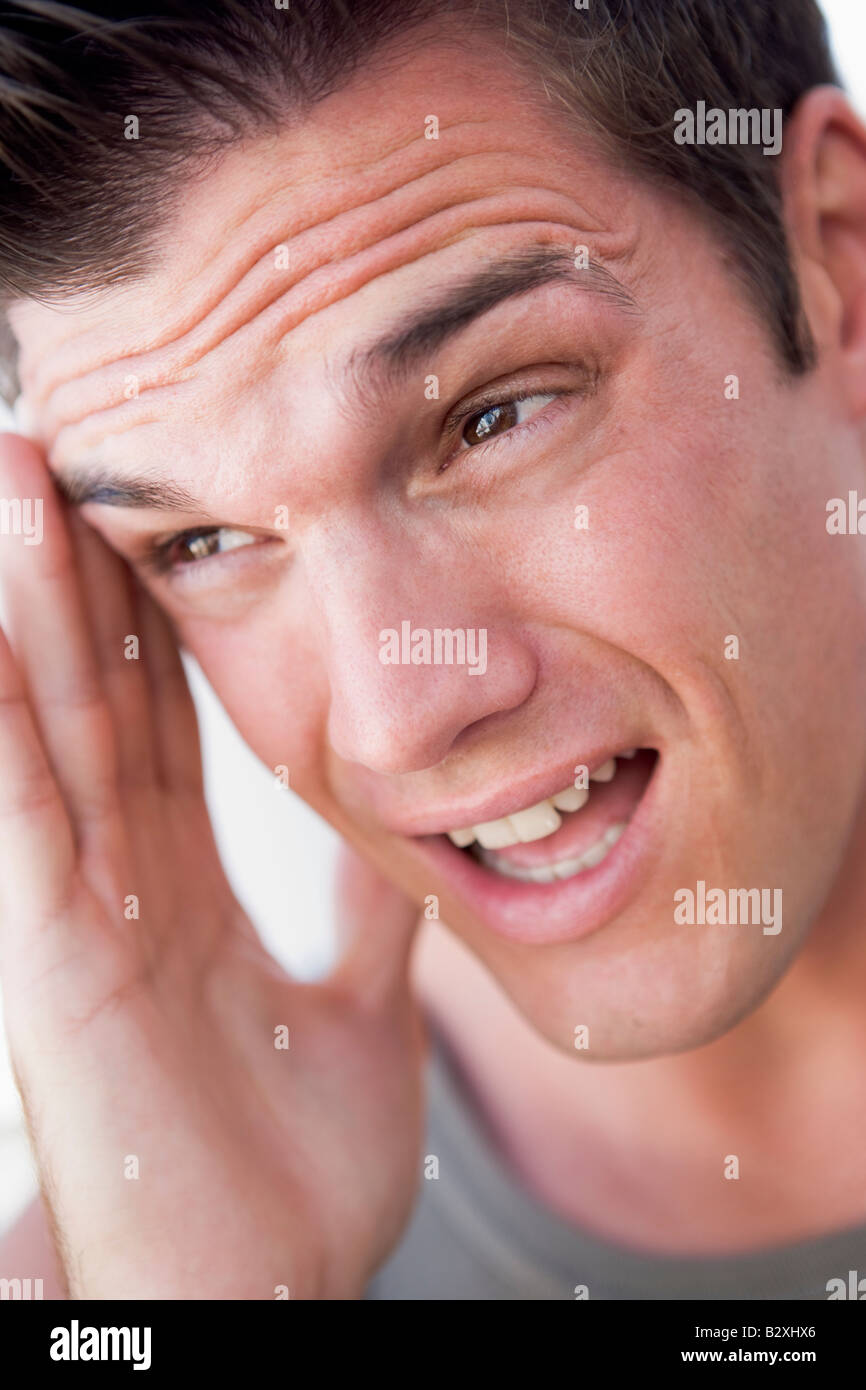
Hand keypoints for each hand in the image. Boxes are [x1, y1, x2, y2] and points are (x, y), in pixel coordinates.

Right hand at [0, 433, 426, 1298]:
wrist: (268, 1295)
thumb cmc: (294, 1172)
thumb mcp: (365, 1010)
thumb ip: (381, 916)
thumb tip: (434, 834)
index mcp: (187, 886)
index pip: (163, 711)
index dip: (158, 606)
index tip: (167, 505)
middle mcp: (119, 881)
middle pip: (99, 689)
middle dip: (80, 567)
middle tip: (72, 443)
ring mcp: (77, 914)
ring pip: (47, 726)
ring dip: (26, 601)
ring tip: (15, 472)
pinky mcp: (54, 965)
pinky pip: (24, 817)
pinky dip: (3, 719)